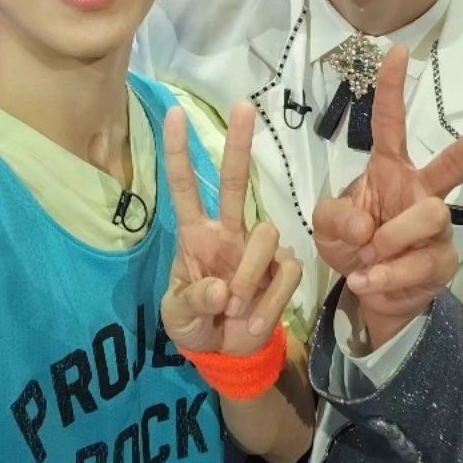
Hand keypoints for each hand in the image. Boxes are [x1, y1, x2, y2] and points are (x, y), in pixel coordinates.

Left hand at [160, 101, 302, 357]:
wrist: (227, 356)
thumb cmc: (195, 325)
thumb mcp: (178, 319)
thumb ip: (192, 301)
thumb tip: (220, 288)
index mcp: (195, 236)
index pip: (185, 187)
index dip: (179, 152)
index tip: (175, 114)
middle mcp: (228, 232)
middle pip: (236, 182)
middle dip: (239, 146)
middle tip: (243, 106)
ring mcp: (257, 250)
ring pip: (265, 235)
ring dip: (249, 278)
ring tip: (234, 312)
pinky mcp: (283, 270)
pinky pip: (287, 273)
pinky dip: (268, 302)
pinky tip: (252, 323)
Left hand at [310, 47, 462, 340]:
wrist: (369, 296)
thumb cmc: (352, 246)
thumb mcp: (328, 228)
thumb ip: (335, 218)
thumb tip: (366, 225)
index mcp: (391, 171)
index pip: (391, 124)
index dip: (392, 88)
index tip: (398, 51)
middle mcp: (421, 192)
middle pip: (457, 162)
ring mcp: (437, 229)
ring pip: (431, 217)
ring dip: (392, 240)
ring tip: (367, 260)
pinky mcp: (443, 262)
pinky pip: (421, 263)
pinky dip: (388, 276)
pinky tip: (370, 282)